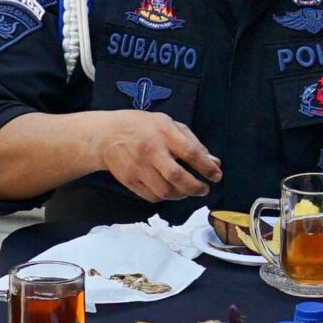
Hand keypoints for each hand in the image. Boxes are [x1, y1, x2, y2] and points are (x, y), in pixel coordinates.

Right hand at [100, 111, 221, 202]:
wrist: (106, 135)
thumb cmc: (143, 127)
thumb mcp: (169, 125)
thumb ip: (192, 142)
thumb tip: (214, 162)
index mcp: (163, 132)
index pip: (190, 153)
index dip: (206, 167)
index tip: (216, 176)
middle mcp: (150, 150)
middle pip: (177, 177)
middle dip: (196, 187)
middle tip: (204, 189)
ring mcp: (137, 167)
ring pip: (165, 191)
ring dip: (181, 194)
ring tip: (186, 190)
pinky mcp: (128, 180)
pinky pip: (152, 196)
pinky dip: (165, 197)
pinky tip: (169, 190)